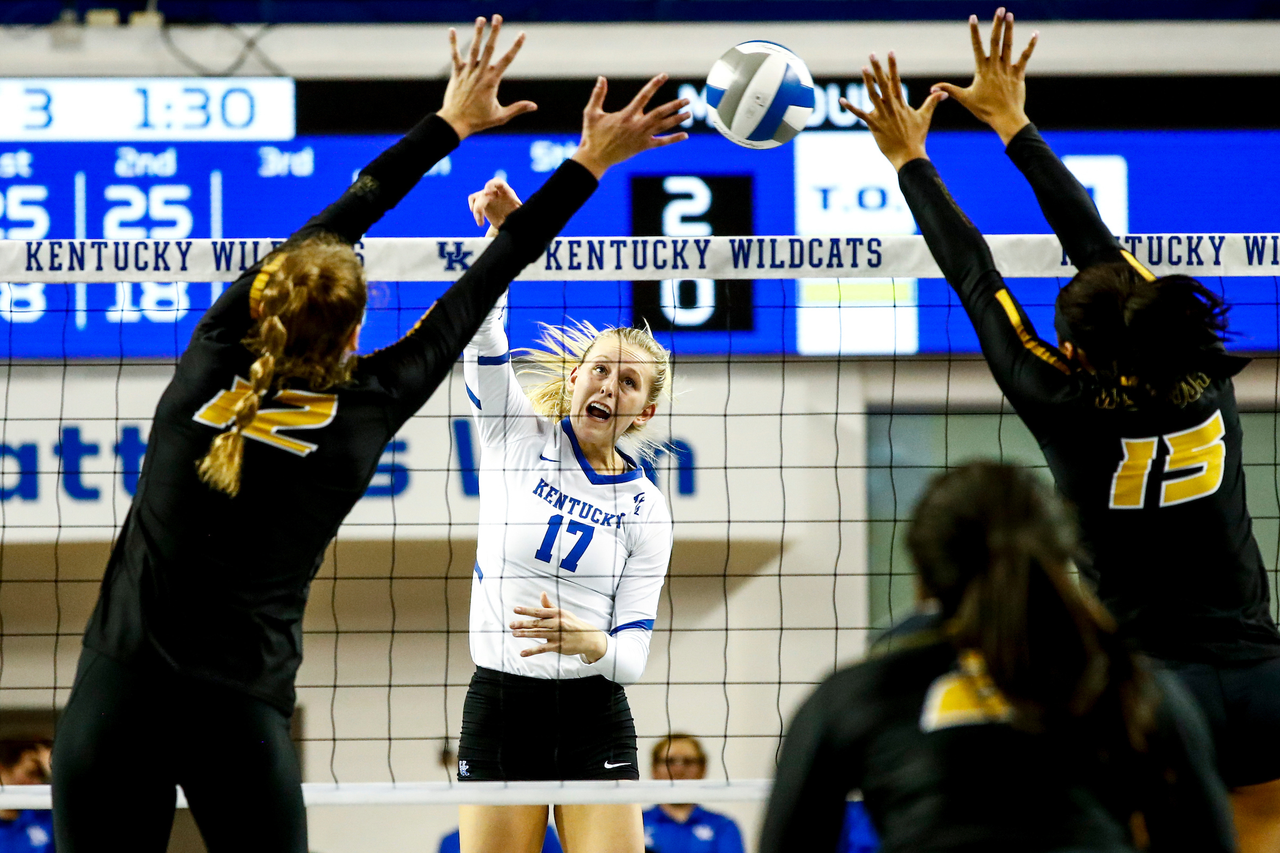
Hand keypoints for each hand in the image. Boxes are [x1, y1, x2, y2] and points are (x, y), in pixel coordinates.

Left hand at [437, 15, 536, 139]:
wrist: (455, 122)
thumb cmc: (479, 121)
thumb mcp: (501, 117)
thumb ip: (517, 109)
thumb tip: (534, 106)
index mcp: (492, 81)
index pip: (507, 60)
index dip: (516, 46)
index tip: (522, 34)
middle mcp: (480, 73)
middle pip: (489, 48)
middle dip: (494, 32)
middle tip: (497, 17)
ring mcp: (467, 72)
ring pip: (473, 49)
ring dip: (478, 33)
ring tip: (481, 18)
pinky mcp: (456, 74)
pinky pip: (455, 56)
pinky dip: (453, 43)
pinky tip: (452, 30)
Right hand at [468, 177, 522, 231]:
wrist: (511, 220)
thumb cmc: (516, 217)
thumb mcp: (519, 216)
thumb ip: (517, 215)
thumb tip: (516, 218)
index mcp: (507, 192)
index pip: (498, 182)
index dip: (491, 185)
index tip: (486, 193)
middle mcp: (496, 192)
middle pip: (484, 194)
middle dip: (480, 205)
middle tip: (481, 222)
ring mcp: (488, 195)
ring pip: (477, 198)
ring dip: (476, 210)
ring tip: (480, 224)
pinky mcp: (482, 201)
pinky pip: (473, 199)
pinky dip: (473, 208)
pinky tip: (478, 219)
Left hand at [511, 592, 607, 662]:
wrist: (588, 638)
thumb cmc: (573, 624)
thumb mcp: (563, 613)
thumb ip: (550, 605)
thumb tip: (542, 593)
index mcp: (557, 613)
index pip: (540, 611)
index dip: (527, 610)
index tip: (516, 609)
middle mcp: (558, 623)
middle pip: (537, 623)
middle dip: (523, 623)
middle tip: (511, 624)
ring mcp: (558, 635)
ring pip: (538, 634)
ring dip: (525, 634)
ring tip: (514, 634)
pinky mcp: (558, 646)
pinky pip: (543, 648)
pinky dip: (532, 651)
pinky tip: (523, 652)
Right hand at [570, 75, 689, 178]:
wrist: (595, 158)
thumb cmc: (592, 135)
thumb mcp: (591, 113)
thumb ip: (598, 95)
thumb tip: (601, 78)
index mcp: (626, 115)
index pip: (643, 96)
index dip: (654, 85)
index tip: (664, 76)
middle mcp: (637, 126)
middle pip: (660, 113)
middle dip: (674, 106)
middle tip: (687, 100)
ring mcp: (641, 137)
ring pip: (663, 127)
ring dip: (677, 119)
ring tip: (689, 113)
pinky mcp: (642, 147)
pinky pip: (661, 143)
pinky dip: (673, 139)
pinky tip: (685, 136)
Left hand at [840, 52, 946, 171]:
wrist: (908, 154)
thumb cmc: (917, 137)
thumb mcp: (925, 117)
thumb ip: (932, 102)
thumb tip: (944, 92)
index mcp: (901, 103)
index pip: (896, 80)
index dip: (893, 65)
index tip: (890, 52)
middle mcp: (891, 106)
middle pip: (883, 83)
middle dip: (878, 68)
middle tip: (872, 54)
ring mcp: (882, 115)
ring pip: (873, 95)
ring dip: (868, 81)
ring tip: (863, 68)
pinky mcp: (874, 125)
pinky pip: (860, 115)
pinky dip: (850, 107)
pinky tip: (841, 100)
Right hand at [931, 9, 1037, 144]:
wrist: (1006, 118)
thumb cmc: (985, 110)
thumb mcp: (965, 99)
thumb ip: (949, 90)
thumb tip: (932, 88)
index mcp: (982, 70)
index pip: (977, 47)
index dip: (974, 32)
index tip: (973, 18)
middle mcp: (995, 66)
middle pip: (996, 41)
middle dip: (997, 24)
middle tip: (1000, 9)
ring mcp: (1008, 69)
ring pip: (1009, 46)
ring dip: (1010, 29)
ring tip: (1010, 15)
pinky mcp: (1018, 74)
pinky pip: (1025, 57)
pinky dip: (1030, 45)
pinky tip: (1035, 34)